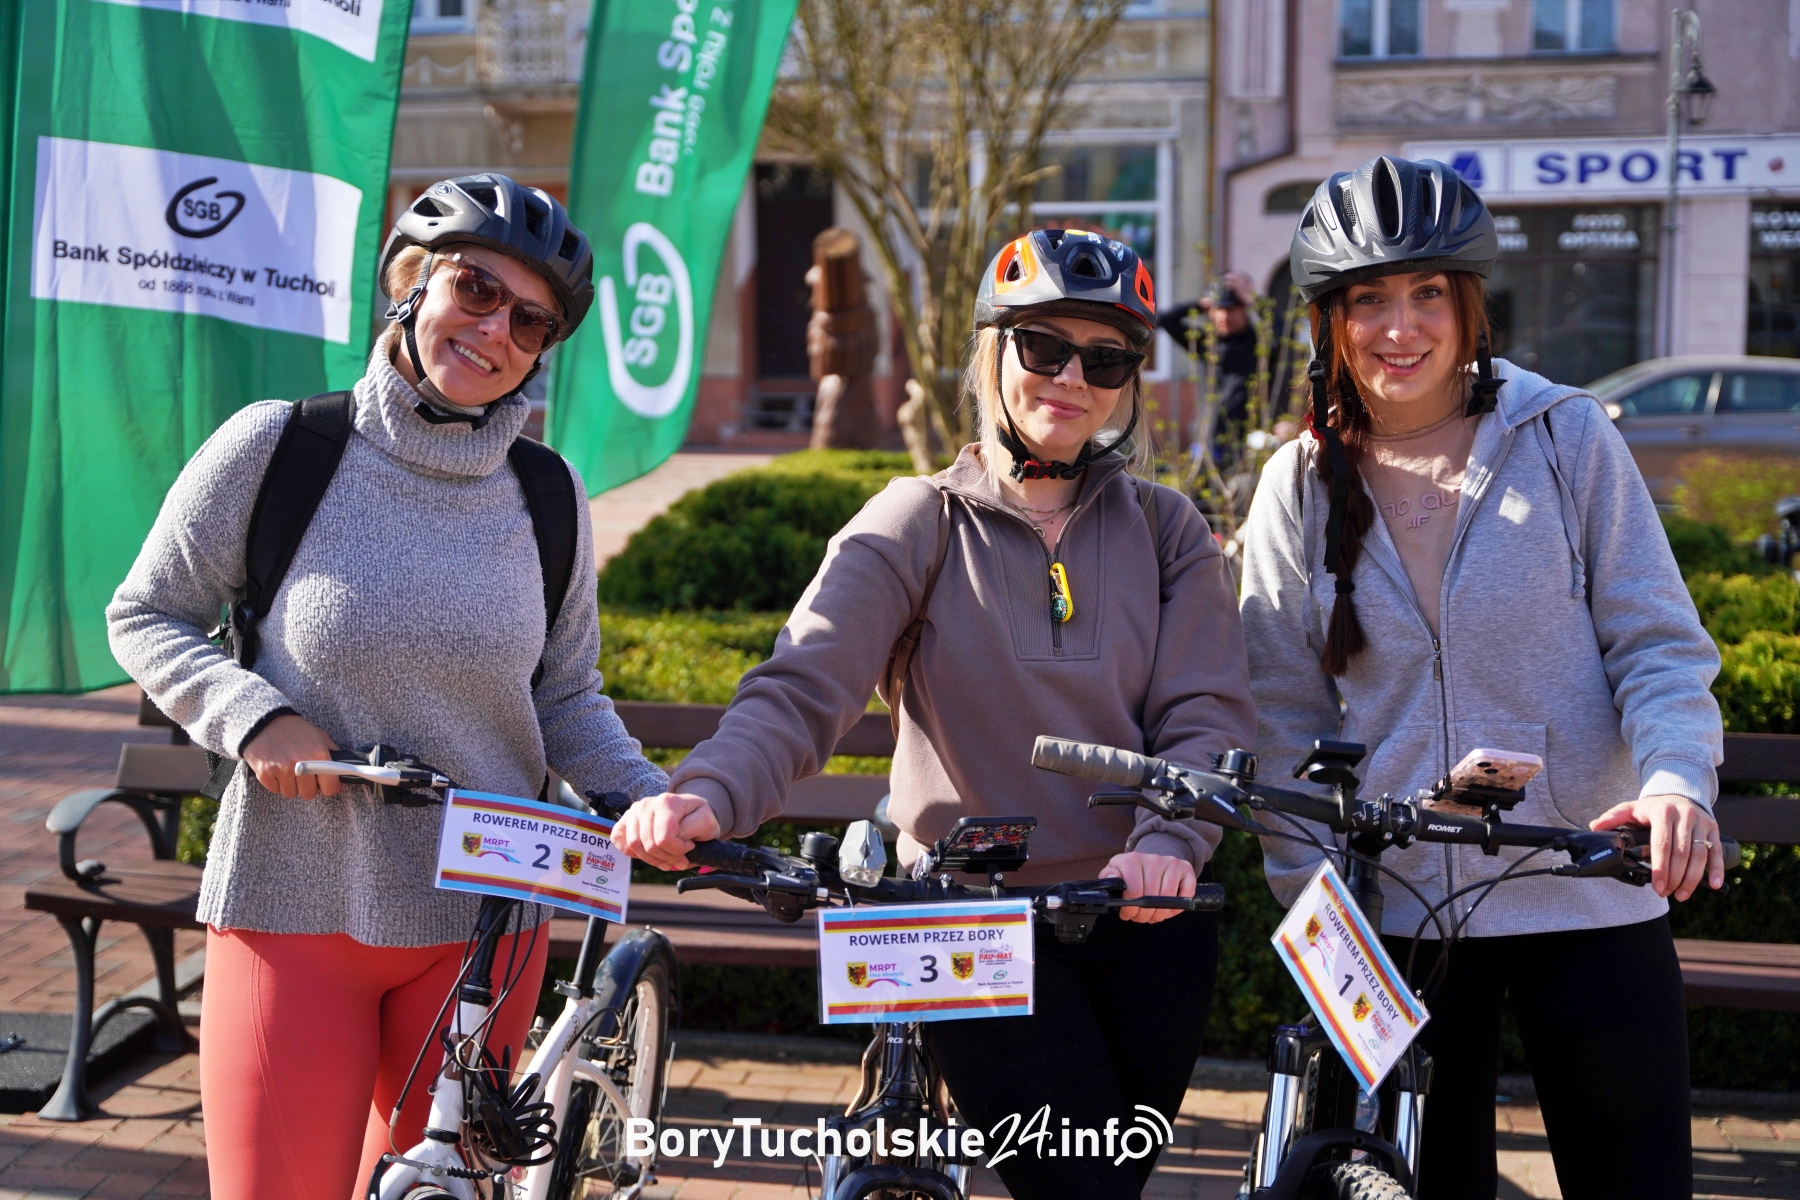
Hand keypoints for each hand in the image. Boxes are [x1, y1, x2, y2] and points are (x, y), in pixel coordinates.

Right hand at [242, 715, 339, 798]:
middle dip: (307, 787)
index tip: (324, 783)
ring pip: (291, 794)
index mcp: (318, 754)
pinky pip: (275, 790)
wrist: (263, 721)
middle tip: (303, 775)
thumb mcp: (318, 735)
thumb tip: (345, 770)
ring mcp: (281, 770)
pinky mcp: (265, 773)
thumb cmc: (294, 729)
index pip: (330, 787)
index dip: (328, 786)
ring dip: (290, 785)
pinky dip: (276, 783)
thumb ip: (332, 752)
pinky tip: (276, 769)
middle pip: (309, 794)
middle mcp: (301, 764)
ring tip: (288, 769)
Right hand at [612, 792, 721, 871]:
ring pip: (635, 846)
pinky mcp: (624, 821)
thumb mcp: (707, 822)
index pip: (664, 838)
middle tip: (681, 859)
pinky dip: (633, 853)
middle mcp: (646, 804)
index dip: (678, 851)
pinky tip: (649, 853)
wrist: (689, 811)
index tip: (690, 847)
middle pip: (649, 845)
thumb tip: (675, 840)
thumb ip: (692, 830)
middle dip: (668, 858)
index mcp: (666, 802)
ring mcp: (633, 812)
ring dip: (653, 859)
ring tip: (668, 859)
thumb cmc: (697, 818)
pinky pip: (620, 841)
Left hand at [1101, 852, 1195, 923]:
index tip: (1128, 914)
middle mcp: (1153, 859)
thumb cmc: (1129, 872)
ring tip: (1152, 914)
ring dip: (1160, 914)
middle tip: (1140, 916)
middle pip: (1152, 898)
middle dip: (1144, 914)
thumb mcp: (1114, 872)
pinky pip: (1186, 894)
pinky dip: (1177, 907)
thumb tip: (1113, 879)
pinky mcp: (1185, 868)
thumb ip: (1109, 877)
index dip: (1131, 909)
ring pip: (1168, 899)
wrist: (1148, 861)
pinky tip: (1167, 908)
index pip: (1134, 892)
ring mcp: (1171, 863)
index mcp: (1132, 860)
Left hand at [1590, 794, 1723, 900]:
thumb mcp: (1631, 808)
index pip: (1662, 844)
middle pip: (1682, 853)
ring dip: (1692, 879)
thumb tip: (1594, 827)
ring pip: (1700, 855)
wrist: (1679, 793)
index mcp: (1663, 811)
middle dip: (1674, 877)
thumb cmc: (1652, 807)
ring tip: (1681, 895)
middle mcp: (1685, 816)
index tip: (1657, 886)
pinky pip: (1717, 852)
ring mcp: (1702, 823)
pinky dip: (1717, 869)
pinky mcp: (1714, 830)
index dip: (1660, 867)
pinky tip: (1714, 885)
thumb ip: (1613, 817)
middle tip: (1666, 893)